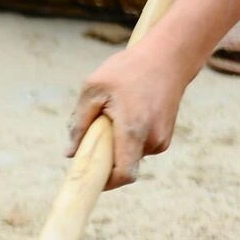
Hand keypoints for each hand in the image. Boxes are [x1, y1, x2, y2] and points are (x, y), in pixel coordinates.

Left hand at [66, 45, 191, 188]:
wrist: (169, 56)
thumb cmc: (128, 69)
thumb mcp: (93, 88)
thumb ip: (79, 122)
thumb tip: (70, 153)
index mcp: (134, 130)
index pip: (124, 174)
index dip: (105, 182)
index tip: (89, 178)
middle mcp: (152, 140)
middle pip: (123, 166)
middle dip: (106, 157)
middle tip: (94, 134)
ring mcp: (162, 139)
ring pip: (130, 156)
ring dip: (116, 145)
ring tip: (114, 114)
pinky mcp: (165, 136)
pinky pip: (139, 147)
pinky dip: (128, 138)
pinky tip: (127, 113)